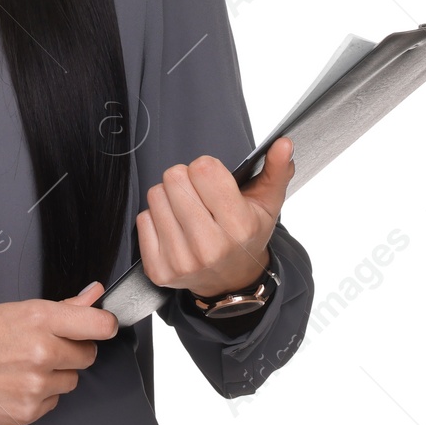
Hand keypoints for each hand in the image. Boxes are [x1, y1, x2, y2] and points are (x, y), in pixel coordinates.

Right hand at [0, 282, 115, 424]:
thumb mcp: (12, 311)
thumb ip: (61, 307)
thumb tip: (94, 295)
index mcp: (38, 319)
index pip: (100, 325)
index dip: (103, 326)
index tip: (99, 327)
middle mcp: (41, 352)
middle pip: (88, 355)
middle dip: (72, 350)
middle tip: (42, 346)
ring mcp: (35, 385)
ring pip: (71, 380)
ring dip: (55, 374)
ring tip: (20, 366)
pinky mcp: (27, 412)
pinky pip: (52, 402)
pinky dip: (38, 395)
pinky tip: (12, 384)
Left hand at [138, 136, 294, 298]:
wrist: (231, 280)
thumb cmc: (246, 235)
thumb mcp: (267, 203)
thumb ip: (276, 170)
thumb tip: (284, 144)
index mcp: (239, 226)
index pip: (203, 169)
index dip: (206, 168)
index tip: (213, 181)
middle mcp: (210, 247)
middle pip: (174, 178)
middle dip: (185, 180)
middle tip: (198, 196)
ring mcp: (182, 261)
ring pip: (155, 196)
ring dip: (168, 198)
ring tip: (187, 212)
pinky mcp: (159, 270)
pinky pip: (142, 219)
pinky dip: (155, 219)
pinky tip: (174, 229)